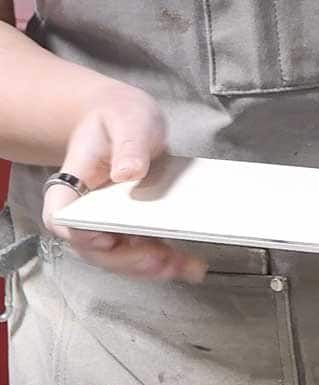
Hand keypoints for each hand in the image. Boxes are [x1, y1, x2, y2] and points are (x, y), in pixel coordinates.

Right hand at [42, 85, 207, 282]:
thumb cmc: (118, 117)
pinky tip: (191, 264)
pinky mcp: (132, 228)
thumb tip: (127, 172)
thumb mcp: (127, 120)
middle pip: (95, 247)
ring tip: (186, 267)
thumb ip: (128, 144)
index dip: (80, 235)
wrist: (124, 120)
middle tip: (161, 261)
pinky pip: (143, 251)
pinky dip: (166, 261)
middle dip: (128, 260)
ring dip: (151, 267)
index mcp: (71, 185)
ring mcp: (107, 223)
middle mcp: (85, 211)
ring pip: (121, 256)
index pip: (62, 218)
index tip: (106, 238)